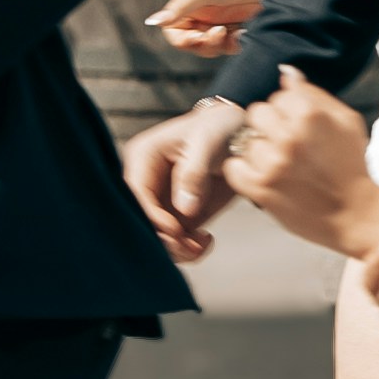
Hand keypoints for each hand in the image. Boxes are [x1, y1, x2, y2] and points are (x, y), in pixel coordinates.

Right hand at [122, 98, 243, 249]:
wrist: (242, 136)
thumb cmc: (220, 128)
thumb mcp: (208, 142)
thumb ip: (194, 173)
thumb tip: (185, 209)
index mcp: (143, 158)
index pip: (135, 194)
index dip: (152, 216)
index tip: (176, 230)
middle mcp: (146, 182)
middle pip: (140, 221)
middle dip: (164, 239)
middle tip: (191, 246)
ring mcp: (161, 201)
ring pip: (156, 236)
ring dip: (177, 249)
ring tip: (201, 244)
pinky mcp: (178, 215)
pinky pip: (176, 240)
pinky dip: (189, 248)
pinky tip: (206, 241)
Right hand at [145, 0, 279, 53]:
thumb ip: (180, 7)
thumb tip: (152, 22)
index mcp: (189, 7)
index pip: (175, 33)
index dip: (183, 41)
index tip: (197, 38)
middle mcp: (202, 15)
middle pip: (195, 43)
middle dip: (206, 44)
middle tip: (220, 32)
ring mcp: (219, 19)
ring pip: (214, 46)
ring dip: (222, 45)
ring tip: (235, 33)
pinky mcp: (237, 21)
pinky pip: (231, 42)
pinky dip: (235, 43)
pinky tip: (244, 32)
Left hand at [224, 73, 378, 247]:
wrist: (356, 214)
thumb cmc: (352, 168)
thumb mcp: (347, 122)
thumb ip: (315, 94)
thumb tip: (287, 72)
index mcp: (311, 114)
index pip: (280, 95)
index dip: (289, 111)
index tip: (300, 128)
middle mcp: (289, 135)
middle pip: (257, 112)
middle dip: (270, 126)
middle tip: (286, 145)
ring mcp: (272, 162)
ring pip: (244, 139)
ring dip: (259, 150)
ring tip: (279, 164)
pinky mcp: (259, 187)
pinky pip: (233, 166)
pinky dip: (244, 171)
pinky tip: (264, 175)